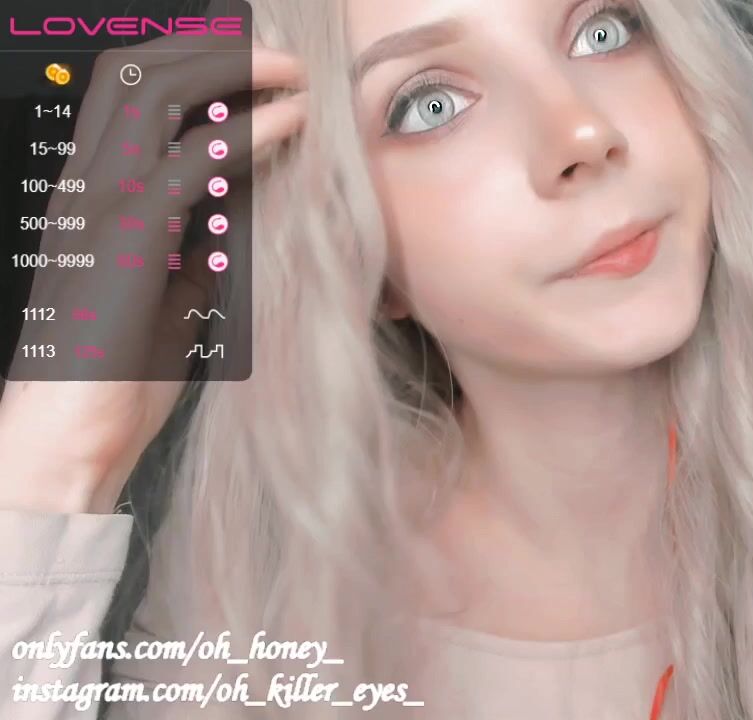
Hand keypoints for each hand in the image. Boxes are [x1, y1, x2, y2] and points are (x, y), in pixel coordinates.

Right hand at [0, 35, 306, 512]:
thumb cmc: (117, 377)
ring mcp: (98, 204)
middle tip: (279, 57)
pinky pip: (195, 158)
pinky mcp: (127, 235)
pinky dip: (251, 131)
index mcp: (88, 194)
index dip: (190, 65)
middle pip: (138, 74)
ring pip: (158, 94)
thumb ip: (196, 243)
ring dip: (233, 73)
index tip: (256, 65)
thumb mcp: (168, 292)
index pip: (129, 95)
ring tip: (293, 76)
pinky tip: (293, 123)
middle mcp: (85, 185)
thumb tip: (245, 206)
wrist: (73, 437)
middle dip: (212, 50)